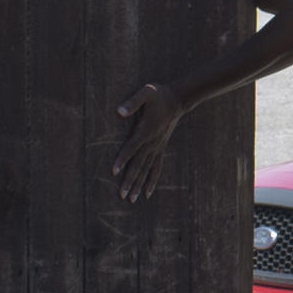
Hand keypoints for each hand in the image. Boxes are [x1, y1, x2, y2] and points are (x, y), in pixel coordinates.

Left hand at [113, 82, 181, 202]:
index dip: (122, 159)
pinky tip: (147, 193)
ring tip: (132, 200)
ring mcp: (157, 147)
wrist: (178, 99)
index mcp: (146, 131)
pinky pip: (156, 168)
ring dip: (139, 185)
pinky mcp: (160, 148)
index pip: (131, 148)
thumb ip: (132, 102)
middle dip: (130, 181)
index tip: (114, 172)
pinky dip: (152, 180)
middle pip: (139, 165)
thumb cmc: (158, 95)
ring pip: (147, 170)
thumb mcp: (146, 93)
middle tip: (122, 196)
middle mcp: (152, 142)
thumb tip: (118, 112)